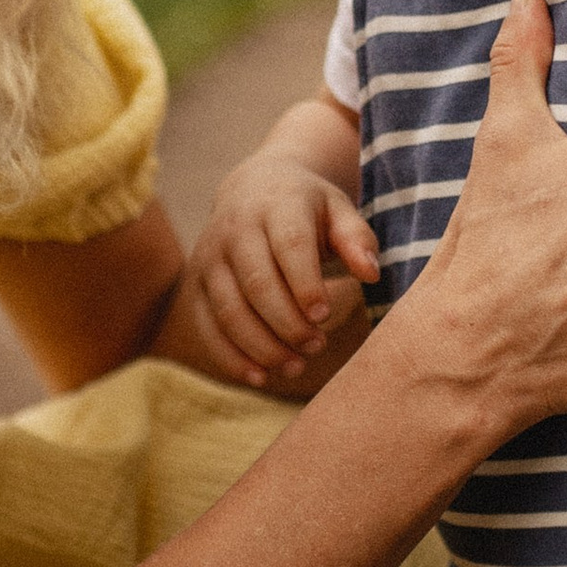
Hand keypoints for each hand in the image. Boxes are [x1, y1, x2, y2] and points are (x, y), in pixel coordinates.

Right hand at [186, 153, 379, 389]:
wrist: (251, 190)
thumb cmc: (305, 209)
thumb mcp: (337, 209)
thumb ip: (356, 239)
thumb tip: (371, 274)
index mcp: (276, 206)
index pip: (289, 246)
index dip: (306, 285)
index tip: (324, 316)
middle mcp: (235, 230)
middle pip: (257, 284)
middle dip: (288, 324)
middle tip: (317, 345)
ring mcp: (209, 258)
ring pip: (230, 311)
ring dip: (262, 346)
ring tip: (296, 366)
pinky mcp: (195, 285)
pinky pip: (207, 327)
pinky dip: (231, 357)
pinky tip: (261, 376)